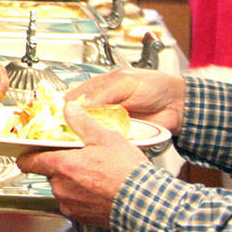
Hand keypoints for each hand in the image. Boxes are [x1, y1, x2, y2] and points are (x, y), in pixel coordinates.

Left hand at [16, 101, 147, 225]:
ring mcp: (70, 204)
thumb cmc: (128, 174)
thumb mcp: (106, 138)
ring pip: (61, 188)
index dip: (27, 156)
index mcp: (63, 166)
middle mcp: (62, 187)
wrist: (147, 204)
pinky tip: (98, 190)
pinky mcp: (81, 217)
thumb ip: (82, 122)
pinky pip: (72, 203)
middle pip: (49, 173)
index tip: (28, 153)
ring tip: (93, 175)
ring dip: (71, 181)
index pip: (29, 161)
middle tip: (79, 158)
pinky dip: (81, 196)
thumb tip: (68, 108)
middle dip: (60, 165)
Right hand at [64, 67, 184, 135]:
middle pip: (75, 119)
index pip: (71, 100)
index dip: (60, 109)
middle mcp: (99, 107)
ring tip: (75, 142)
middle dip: (68, 127)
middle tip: (62, 134)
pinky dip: (100, 146)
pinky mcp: (119, 137)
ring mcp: (109, 123)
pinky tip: (93, 148)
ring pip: (88, 133)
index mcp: (96, 90)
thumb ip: (102, 92)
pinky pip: (106, 143)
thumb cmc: (154, 86)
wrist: (179, 106)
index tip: (52, 119)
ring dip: (83, 138)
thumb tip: (79, 105)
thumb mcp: (125, 83)